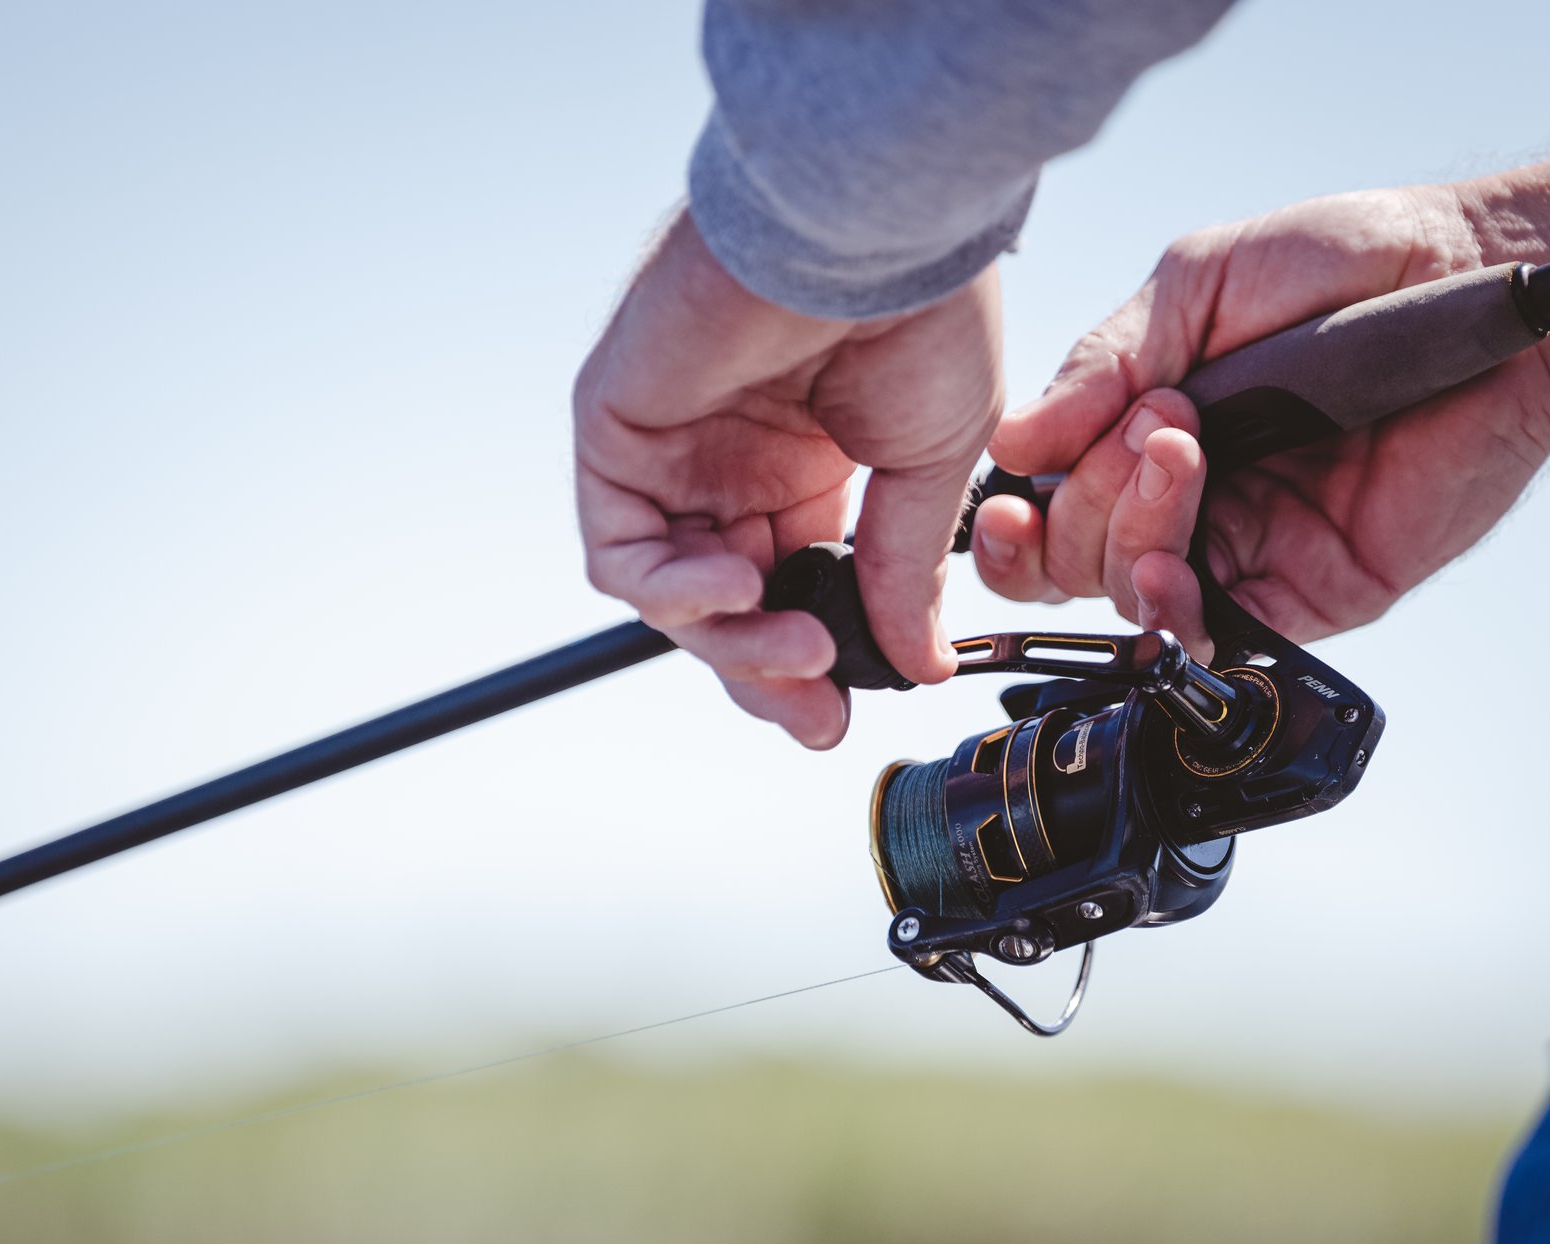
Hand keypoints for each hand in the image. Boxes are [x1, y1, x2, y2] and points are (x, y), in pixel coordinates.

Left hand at [573, 213, 1000, 746]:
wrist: (870, 225)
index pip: (789, 590)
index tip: (843, 713)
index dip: (811, 662)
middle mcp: (733, 460)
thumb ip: (903, 571)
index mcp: (808, 464)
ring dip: (732, 642)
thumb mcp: (933, 465)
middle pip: (725, 609)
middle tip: (815, 713)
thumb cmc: (917, 305)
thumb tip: (921, 662)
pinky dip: (673, 591)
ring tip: (799, 642)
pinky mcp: (616, 429)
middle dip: (767, 674)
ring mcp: (673, 449)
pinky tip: (736, 582)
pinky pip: (620, 552)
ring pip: (670, 596)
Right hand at [976, 162, 1549, 654]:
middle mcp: (1191, 501)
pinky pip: (1219, 637)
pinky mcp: (1310, 591)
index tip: (1012, 492)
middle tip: (1156, 423)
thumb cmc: (1352, 263)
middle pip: (1077, 562)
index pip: (1050, 508)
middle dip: (1088, 500)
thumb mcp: (1200, 285)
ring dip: (1130, 535)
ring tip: (1181, 449)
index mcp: (1147, 432)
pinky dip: (1175, 615)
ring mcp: (1248, 549)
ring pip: (1134, 598)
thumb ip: (1106, 363)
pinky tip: (1170, 572)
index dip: (1017, 517)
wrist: (1479, 278)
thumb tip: (1013, 441)